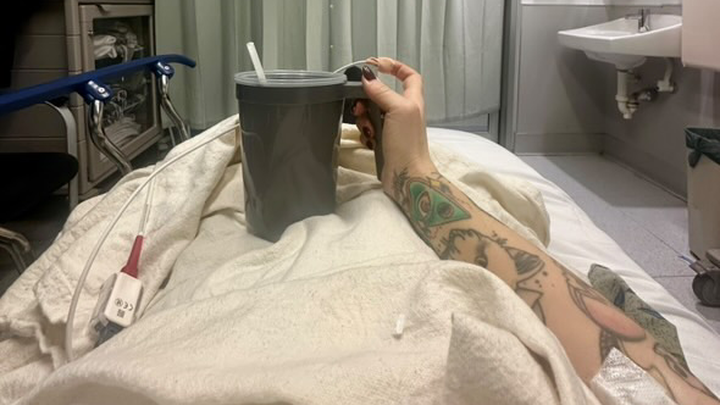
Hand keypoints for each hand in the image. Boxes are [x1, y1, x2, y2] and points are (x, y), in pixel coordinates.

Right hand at [353, 57, 435, 194]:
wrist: (407, 175)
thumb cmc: (408, 144)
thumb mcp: (397, 109)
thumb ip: (382, 91)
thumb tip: (367, 76)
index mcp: (412, 101)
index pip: (408, 76)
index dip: (395, 67)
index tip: (378, 64)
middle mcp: (403, 113)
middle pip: (381, 95)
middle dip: (368, 98)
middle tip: (360, 103)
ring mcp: (393, 128)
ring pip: (372, 113)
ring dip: (365, 119)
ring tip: (368, 127)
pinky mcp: (384, 142)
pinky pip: (369, 131)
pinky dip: (366, 134)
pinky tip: (370, 140)